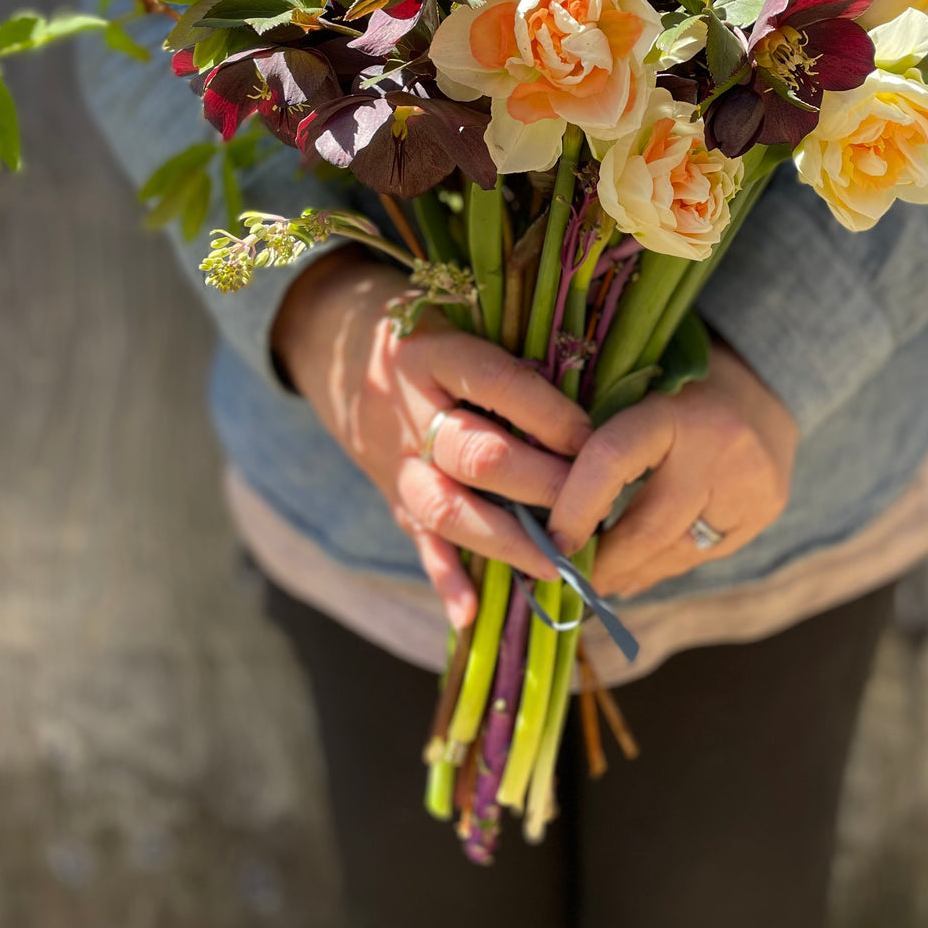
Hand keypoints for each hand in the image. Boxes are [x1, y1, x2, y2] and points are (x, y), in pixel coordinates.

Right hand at [272, 249, 591, 626]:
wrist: (334, 339)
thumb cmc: (427, 323)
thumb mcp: (461, 313)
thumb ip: (512, 352)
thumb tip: (594, 394)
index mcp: (429, 352)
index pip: (493, 382)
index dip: (545, 413)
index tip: (592, 438)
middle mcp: (407, 408)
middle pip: (474, 454)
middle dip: (537, 484)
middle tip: (589, 505)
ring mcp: (394, 458)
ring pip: (444, 507)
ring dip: (504, 540)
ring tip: (557, 564)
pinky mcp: (390, 494)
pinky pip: (416, 541)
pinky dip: (444, 580)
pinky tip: (472, 614)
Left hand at [547, 339, 796, 597]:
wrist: (767, 381)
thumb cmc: (679, 382)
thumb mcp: (637, 385)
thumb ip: (597, 428)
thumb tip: (542, 498)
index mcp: (673, 407)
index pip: (613, 459)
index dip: (576, 506)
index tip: (550, 542)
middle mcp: (718, 448)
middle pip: (648, 527)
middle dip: (602, 562)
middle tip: (566, 581)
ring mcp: (749, 485)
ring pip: (675, 553)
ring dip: (629, 572)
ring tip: (595, 581)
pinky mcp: (765, 511)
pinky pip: (701, 556)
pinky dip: (660, 567)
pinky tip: (634, 572)